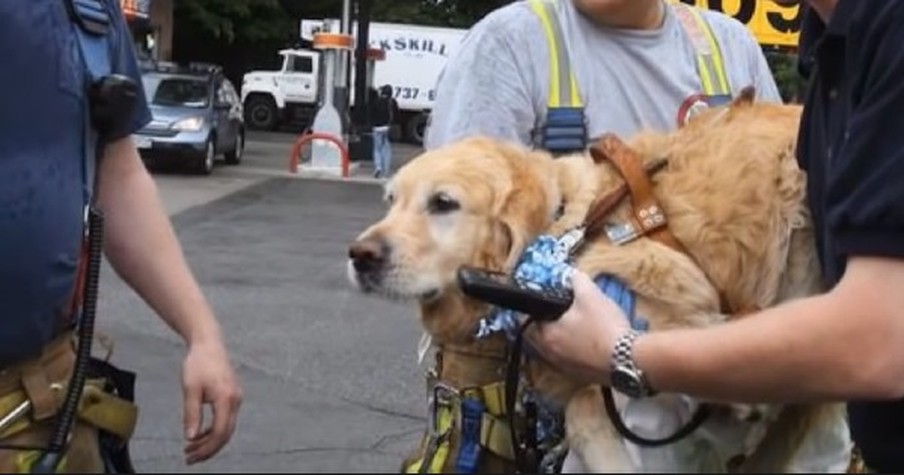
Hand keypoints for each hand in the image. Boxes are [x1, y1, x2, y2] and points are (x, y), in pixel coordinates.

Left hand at [181, 338, 242, 464]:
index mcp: (226, 399)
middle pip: (225, 434)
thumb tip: (190, 437)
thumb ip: (192, 415)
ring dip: (210, 441)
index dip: (206, 448)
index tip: (190, 456)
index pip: (219, 432)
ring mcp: (236, 399)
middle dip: (208, 449)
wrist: (208, 344)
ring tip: (191, 448)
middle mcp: (236, 401)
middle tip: (189, 458)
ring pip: (226, 428)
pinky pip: (226, 420)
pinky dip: (213, 430)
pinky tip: (200, 434)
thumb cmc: (199, 362)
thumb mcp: (190, 389)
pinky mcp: (232, 397)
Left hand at [524, 270, 631, 384]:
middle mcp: (550, 356)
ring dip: (559, 340)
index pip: (526, 322)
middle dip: (545, 326)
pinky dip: (573, 352)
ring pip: (554, 351)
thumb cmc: (604, 327)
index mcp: (546, 336)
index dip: (533, 311)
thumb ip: (577, 281)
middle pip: (539, 339)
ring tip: (571, 327)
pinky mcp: (581, 377)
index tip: (539, 304)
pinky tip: (586, 344)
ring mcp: (565, 369)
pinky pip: (570, 361)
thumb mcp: (590, 296)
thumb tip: (572, 274)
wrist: (629, 360)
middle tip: (555, 314)